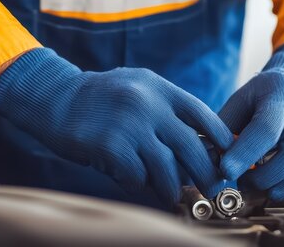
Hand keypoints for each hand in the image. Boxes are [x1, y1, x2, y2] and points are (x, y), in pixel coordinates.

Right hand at [0, 48, 231, 205]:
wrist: (55, 98)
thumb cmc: (100, 99)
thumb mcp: (136, 88)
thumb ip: (164, 109)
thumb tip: (196, 144)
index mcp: (158, 87)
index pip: (202, 114)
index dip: (220, 138)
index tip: (227, 156)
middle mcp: (148, 103)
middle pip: (191, 146)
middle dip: (206, 173)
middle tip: (214, 190)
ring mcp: (130, 124)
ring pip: (167, 168)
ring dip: (172, 187)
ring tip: (172, 196)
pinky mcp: (111, 145)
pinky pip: (137, 176)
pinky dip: (139, 184)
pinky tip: (134, 181)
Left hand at [217, 41, 283, 201]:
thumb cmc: (262, 96)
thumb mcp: (240, 100)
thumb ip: (225, 126)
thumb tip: (209, 156)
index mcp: (279, 100)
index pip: (265, 130)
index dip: (245, 154)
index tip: (226, 171)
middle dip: (263, 177)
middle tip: (243, 182)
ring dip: (279, 187)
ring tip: (258, 187)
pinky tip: (277, 188)